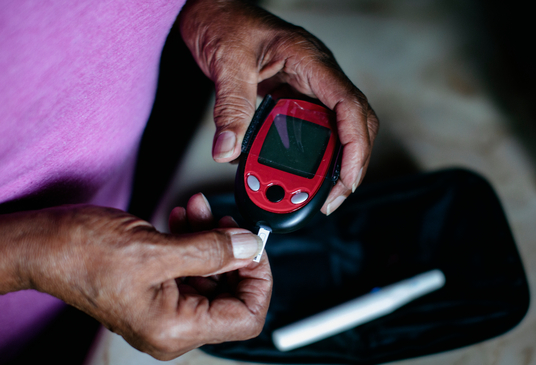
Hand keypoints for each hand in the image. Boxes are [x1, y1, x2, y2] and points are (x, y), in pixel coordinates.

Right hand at [0, 202, 268, 359]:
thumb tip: (249, 248)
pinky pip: (190, 265)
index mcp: (175, 328)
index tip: (255, 247)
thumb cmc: (81, 253)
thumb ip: (211, 250)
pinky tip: (186, 218)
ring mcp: (165, 306)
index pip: (245, 317)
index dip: (258, 280)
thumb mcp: (156, 249)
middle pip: (230, 293)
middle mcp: (172, 325)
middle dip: (233, 252)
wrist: (44, 244)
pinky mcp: (157, 287)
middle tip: (229, 224)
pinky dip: (194, 239)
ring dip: (212, 238)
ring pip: (212, 273)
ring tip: (200, 211)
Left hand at [179, 0, 378, 214]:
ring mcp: (307, 88)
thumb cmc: (226, 22)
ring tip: (313, 192)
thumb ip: (230, 107)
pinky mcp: (293, 98)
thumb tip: (228, 150)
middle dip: (349, 165)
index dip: (356, 148)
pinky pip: (310, 131)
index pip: (351, 107)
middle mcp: (317, 77)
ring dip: (329, 164)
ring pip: (335, 131)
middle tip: (330, 198)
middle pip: (353, 126)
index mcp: (312, 62)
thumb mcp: (227, 63)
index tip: (346, 180)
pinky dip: (308, 155)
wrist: (212, 10)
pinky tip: (295, 171)